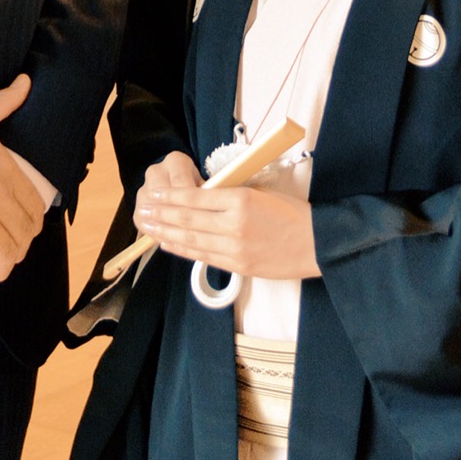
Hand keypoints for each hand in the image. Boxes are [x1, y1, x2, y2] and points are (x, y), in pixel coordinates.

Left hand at [134, 168, 320, 280]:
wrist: (317, 243)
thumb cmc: (292, 213)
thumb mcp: (260, 193)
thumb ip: (230, 195)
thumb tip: (201, 195)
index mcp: (240, 201)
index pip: (196, 199)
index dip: (172, 198)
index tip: (155, 194)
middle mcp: (233, 226)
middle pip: (188, 221)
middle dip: (162, 216)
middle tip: (143, 211)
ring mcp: (235, 249)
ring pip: (192, 241)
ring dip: (167, 234)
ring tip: (149, 228)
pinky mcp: (239, 266)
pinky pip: (204, 257)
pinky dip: (184, 250)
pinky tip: (170, 244)